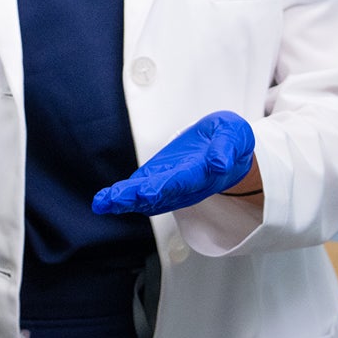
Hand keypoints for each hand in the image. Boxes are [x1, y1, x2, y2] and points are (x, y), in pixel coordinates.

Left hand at [92, 111, 256, 215]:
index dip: (166, 186)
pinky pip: (137, 193)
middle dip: (138, 195)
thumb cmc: (229, 141)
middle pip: (160, 193)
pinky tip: (103, 202)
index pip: (184, 180)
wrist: (225, 149)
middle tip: (118, 198)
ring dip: (124, 200)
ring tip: (104, 202)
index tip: (148, 191)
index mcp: (203, 172)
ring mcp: (169, 185)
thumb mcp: (234, 135)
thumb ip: (226, 147)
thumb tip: (219, 163)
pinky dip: (120, 199)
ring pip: (145, 197)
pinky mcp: (156, 180)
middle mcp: (184, 184)